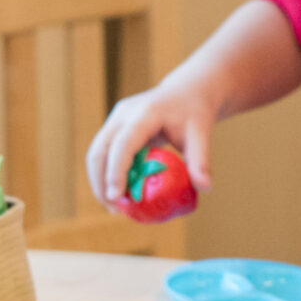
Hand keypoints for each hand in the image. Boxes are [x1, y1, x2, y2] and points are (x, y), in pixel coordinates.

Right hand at [85, 79, 217, 207]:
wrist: (187, 91)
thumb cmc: (194, 112)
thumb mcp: (201, 134)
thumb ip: (200, 160)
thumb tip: (205, 188)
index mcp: (145, 113)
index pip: (123, 143)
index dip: (116, 170)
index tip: (115, 196)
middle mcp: (124, 114)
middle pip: (100, 150)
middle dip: (101, 181)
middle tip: (114, 208)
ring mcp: (116, 119)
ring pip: (96, 153)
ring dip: (99, 180)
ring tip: (114, 206)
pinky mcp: (115, 127)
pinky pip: (103, 153)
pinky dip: (106, 173)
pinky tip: (118, 192)